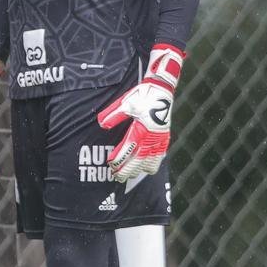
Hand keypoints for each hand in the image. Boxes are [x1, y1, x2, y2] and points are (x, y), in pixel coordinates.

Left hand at [97, 45, 183, 181]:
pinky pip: (160, 156)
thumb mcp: (125, 103)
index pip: (128, 150)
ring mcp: (160, 139)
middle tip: (118, 177)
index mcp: (141, 129)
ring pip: (152, 162)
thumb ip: (113, 115)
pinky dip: (153, 164)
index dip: (119, 160)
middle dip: (128, 170)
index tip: (111, 165)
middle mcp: (151, 137)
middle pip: (139, 161)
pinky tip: (146, 167)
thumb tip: (101, 124)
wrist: (162, 89)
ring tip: (131, 174)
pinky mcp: (165, 137)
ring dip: (141, 169)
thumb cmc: (142, 96)